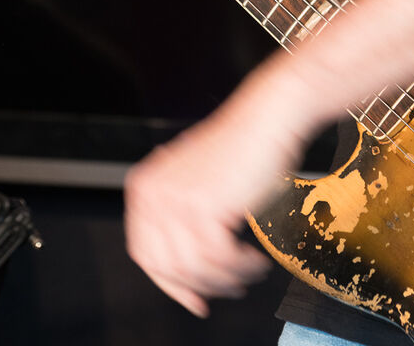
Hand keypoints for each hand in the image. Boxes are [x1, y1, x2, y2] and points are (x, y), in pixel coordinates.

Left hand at [125, 66, 308, 315]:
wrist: (268, 116)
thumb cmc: (242, 147)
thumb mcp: (196, 183)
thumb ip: (181, 221)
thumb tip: (184, 276)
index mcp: (144, 187)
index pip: (145, 254)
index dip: (170, 283)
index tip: (192, 297)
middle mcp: (153, 193)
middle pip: (167, 266)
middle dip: (200, 286)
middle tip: (226, 289)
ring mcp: (176, 199)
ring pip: (194, 268)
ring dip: (227, 277)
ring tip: (248, 271)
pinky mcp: (204, 205)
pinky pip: (220, 259)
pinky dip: (241, 266)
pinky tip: (255, 258)